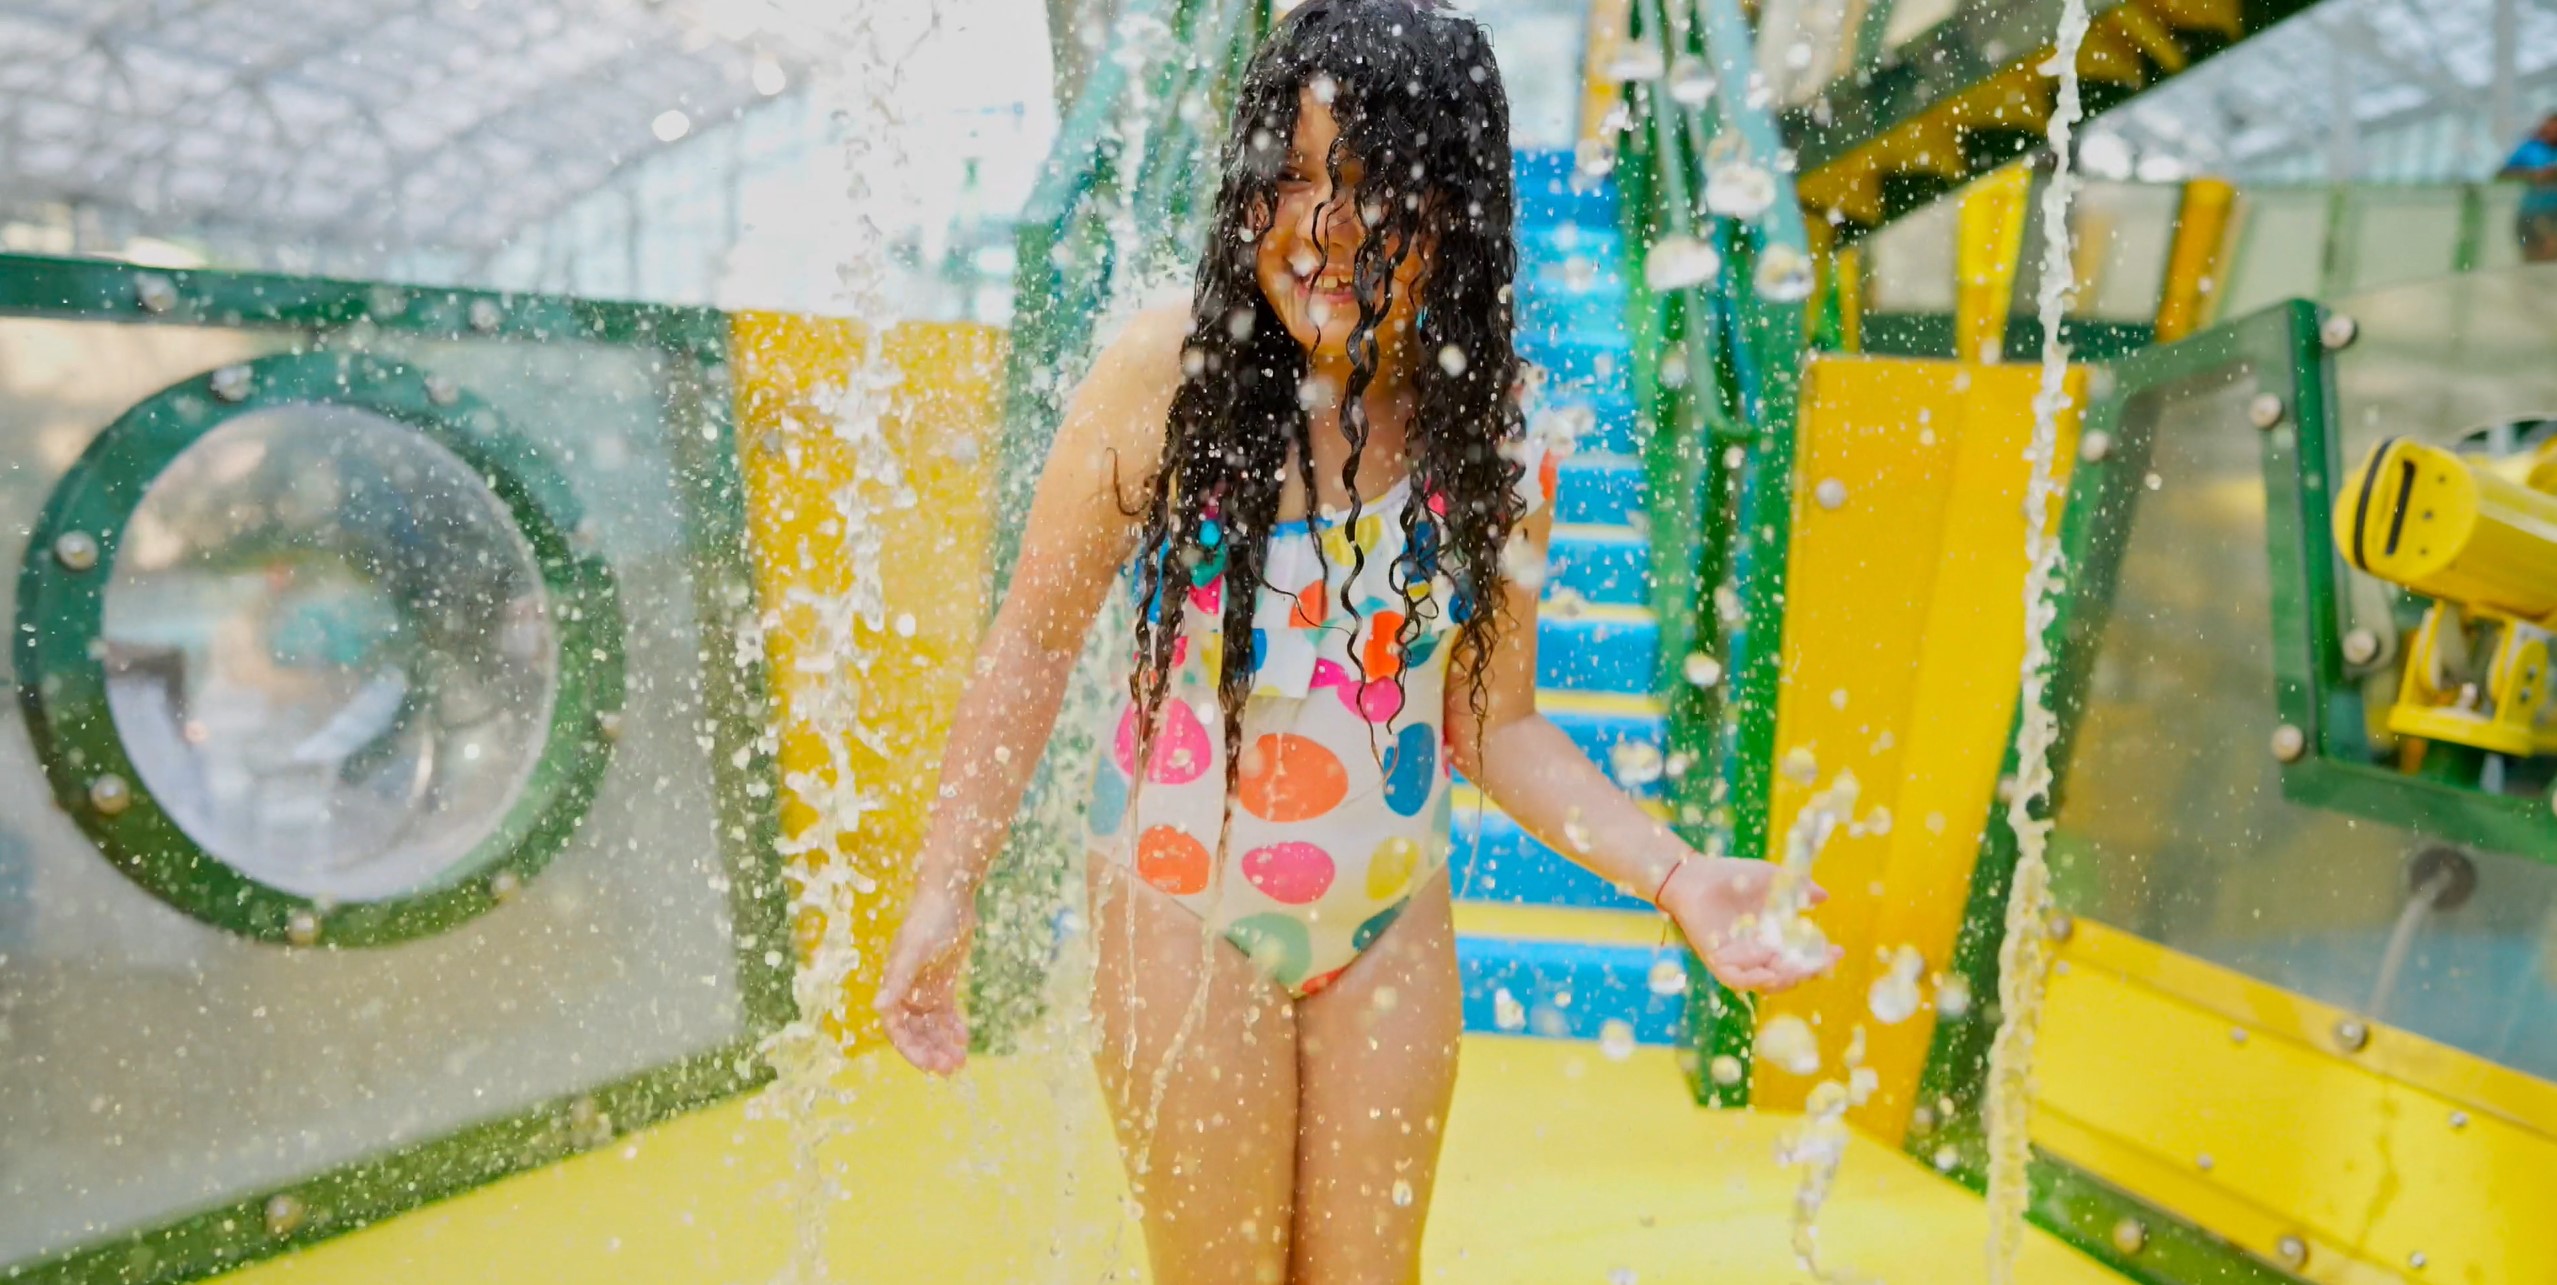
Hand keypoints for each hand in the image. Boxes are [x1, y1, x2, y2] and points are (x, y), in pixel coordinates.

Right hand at [874, 878, 977, 1074]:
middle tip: (952, 1069)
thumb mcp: (914, 951)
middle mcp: (905, 991)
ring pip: (930, 1026)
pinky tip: (964, 1039)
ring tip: (961, 1061)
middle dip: (930, 1052)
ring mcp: (924, 988)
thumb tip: (879, 1006)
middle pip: (914, 1032)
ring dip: (942, 1044)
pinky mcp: (941, 983)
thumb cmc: (928, 919)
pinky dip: (952, 1028)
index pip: (896, 1028)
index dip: (911, 1049)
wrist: (949, 895)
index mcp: (893, 986)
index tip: (930, 1066)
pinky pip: (944, 1013)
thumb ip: (897, 979)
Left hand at [1658, 856, 1841, 992]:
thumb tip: (1825, 896)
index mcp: (1774, 939)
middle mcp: (1758, 954)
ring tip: (1801, 970)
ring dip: (1785, 980)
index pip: (1802, 958)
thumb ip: (1797, 887)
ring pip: (1766, 984)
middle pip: (1789, 976)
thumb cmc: (1733, 875)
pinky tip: (1768, 974)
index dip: (1821, 959)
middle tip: (1825, 962)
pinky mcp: (1717, 961)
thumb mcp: (1772, 879)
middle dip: (1809, 972)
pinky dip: (1752, 981)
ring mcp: (1738, 960)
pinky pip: (1736, 981)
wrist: (1696, 875)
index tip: (1839, 951)